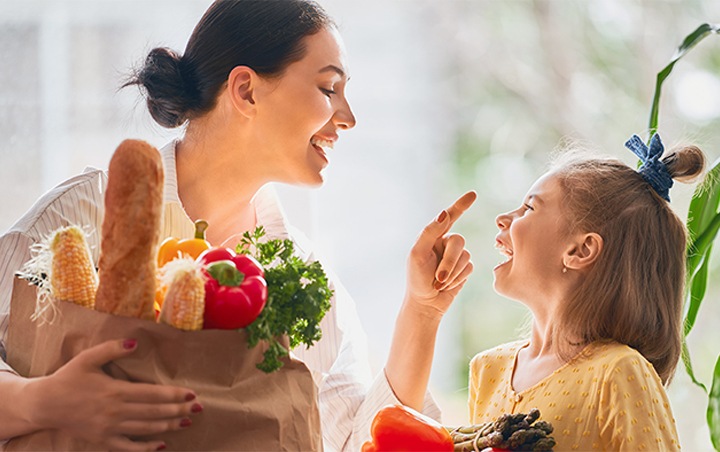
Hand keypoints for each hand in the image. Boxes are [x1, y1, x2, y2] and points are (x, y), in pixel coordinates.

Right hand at [24, 338, 200, 450]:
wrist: (44, 404)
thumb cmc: (68, 378)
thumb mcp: (88, 358)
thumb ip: (112, 348)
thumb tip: (135, 343)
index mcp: (115, 391)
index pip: (152, 394)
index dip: (173, 395)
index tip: (192, 393)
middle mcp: (115, 411)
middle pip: (154, 412)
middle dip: (178, 410)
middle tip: (199, 408)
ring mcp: (109, 428)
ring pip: (145, 429)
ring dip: (168, 426)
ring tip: (187, 421)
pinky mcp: (102, 440)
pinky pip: (128, 447)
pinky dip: (146, 447)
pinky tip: (162, 444)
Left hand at [405, 191, 476, 315]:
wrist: (425, 304)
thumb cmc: (417, 279)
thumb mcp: (417, 254)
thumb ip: (429, 232)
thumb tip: (444, 213)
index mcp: (432, 236)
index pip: (449, 217)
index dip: (461, 205)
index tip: (473, 194)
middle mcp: (445, 244)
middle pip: (458, 241)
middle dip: (449, 262)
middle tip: (438, 278)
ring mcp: (455, 256)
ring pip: (465, 256)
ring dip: (452, 273)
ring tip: (439, 283)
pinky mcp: (463, 269)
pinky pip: (469, 267)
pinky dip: (458, 278)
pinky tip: (447, 286)